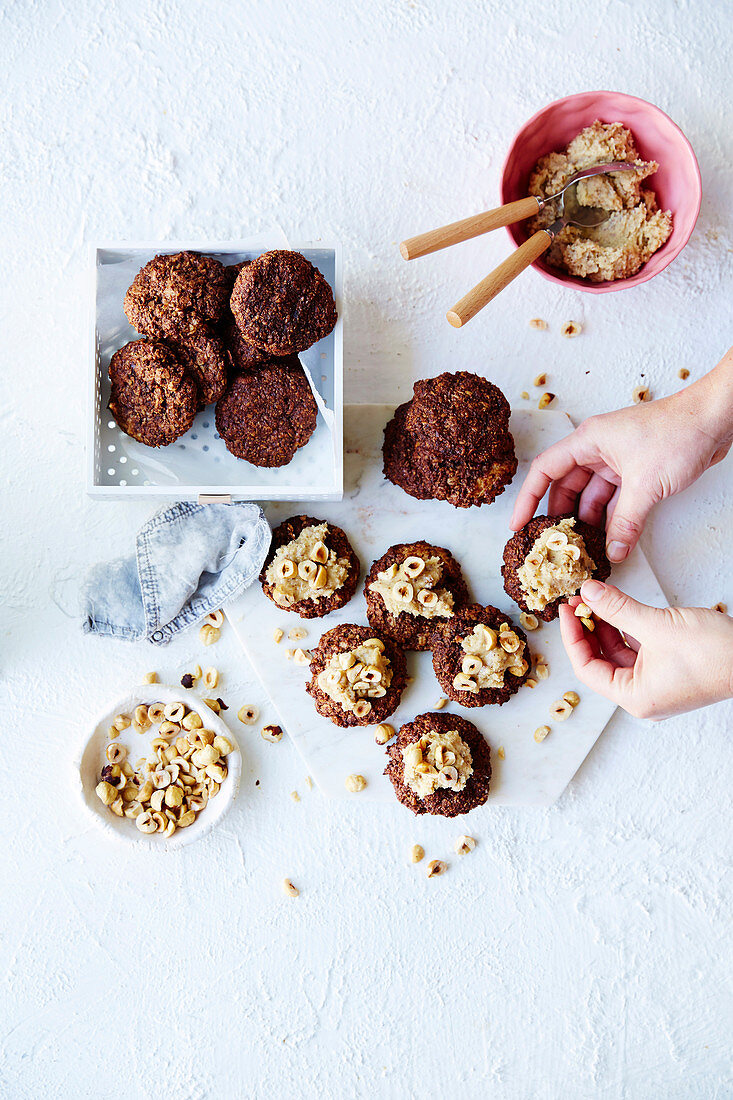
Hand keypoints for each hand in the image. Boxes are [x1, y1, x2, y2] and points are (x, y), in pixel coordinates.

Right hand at [510, 349, 732, 562]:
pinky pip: (614, 498)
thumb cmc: (679, 432)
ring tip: (581, 547)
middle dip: (559, 515)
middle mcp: (598, 449)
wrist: (716, 419)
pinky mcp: (635, 470)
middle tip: (552, 543)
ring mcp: (617, 460)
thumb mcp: (645, 485)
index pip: (544, 471)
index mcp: (588, 441)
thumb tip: (613, 549)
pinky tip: (610, 538)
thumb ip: (625, 521)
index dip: (527, 498)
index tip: (519, 524)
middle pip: (565, 486)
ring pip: (591, 494)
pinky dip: (611, 517)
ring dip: (588, 520)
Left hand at [559, 580, 732, 719]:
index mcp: (635, 697)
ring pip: (618, 654)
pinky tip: (618, 610)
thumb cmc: (716, 654)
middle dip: (587, 630)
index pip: (586, 668)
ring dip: (605, 628)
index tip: (567, 611)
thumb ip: (618, 608)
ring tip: (595, 601)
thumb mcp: (657, 625)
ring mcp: (656, 685)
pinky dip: (625, 630)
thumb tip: (589, 593)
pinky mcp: (669, 672)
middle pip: (599, 662)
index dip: (572, 637)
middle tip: (578, 601)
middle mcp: (643, 696)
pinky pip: (637, 651)